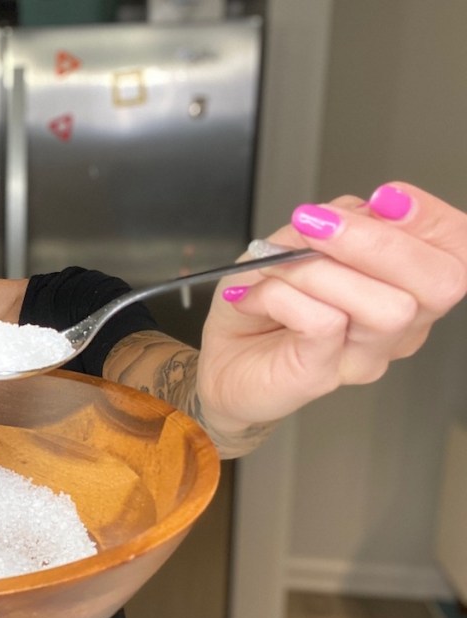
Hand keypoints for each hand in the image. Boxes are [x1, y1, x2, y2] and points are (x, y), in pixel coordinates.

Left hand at [198, 182, 466, 430]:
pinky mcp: (325, 373)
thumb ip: (333, 223)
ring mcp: (367, 354)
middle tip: (314, 223)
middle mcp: (399, 323)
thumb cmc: (261, 299)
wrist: (220, 357)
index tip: (385, 197)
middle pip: (441, 282)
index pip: (457, 250)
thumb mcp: (292, 242)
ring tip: (272, 266)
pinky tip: (256, 297)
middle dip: (378, 241)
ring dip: (317, 270)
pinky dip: (283, 296)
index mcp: (404, 281)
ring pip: (386, 307)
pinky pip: (326, 324)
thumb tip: (357, 210)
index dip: (433, 218)